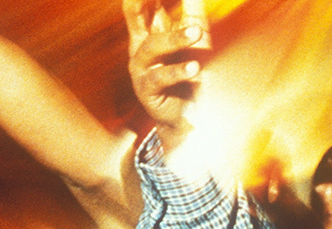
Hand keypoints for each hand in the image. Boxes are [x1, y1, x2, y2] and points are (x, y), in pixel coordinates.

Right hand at [124, 0, 209, 137]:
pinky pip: (161, 78)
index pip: (145, 0)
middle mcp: (140, 44)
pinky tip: (195, 68)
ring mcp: (141, 67)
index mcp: (150, 26)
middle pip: (134, 12)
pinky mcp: (147, 90)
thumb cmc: (192, 71)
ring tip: (197, 32)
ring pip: (152, 46)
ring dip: (176, 38)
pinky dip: (179, 71)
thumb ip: (192, 6)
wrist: (191, 115)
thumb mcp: (196, 34)